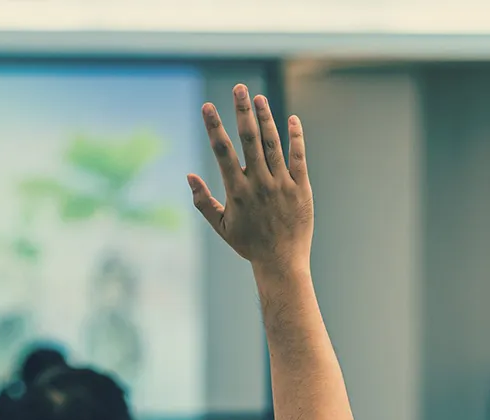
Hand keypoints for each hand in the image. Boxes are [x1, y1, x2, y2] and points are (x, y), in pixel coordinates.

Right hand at [187, 84, 311, 271]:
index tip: (207, 106)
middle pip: (249, 140)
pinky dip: (295, 137)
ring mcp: (281, 184)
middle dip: (242, 112)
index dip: (214, 127)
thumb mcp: (221, 226)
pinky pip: (298, 157)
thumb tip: (188, 176)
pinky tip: (291, 119)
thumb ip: (203, 201)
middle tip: (239, 88)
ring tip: (258, 97)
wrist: (282, 262)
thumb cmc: (249, 244)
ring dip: (266, 118)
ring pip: (272, 144)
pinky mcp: (301, 188)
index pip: (222, 152)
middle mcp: (259, 184)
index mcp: (237, 191)